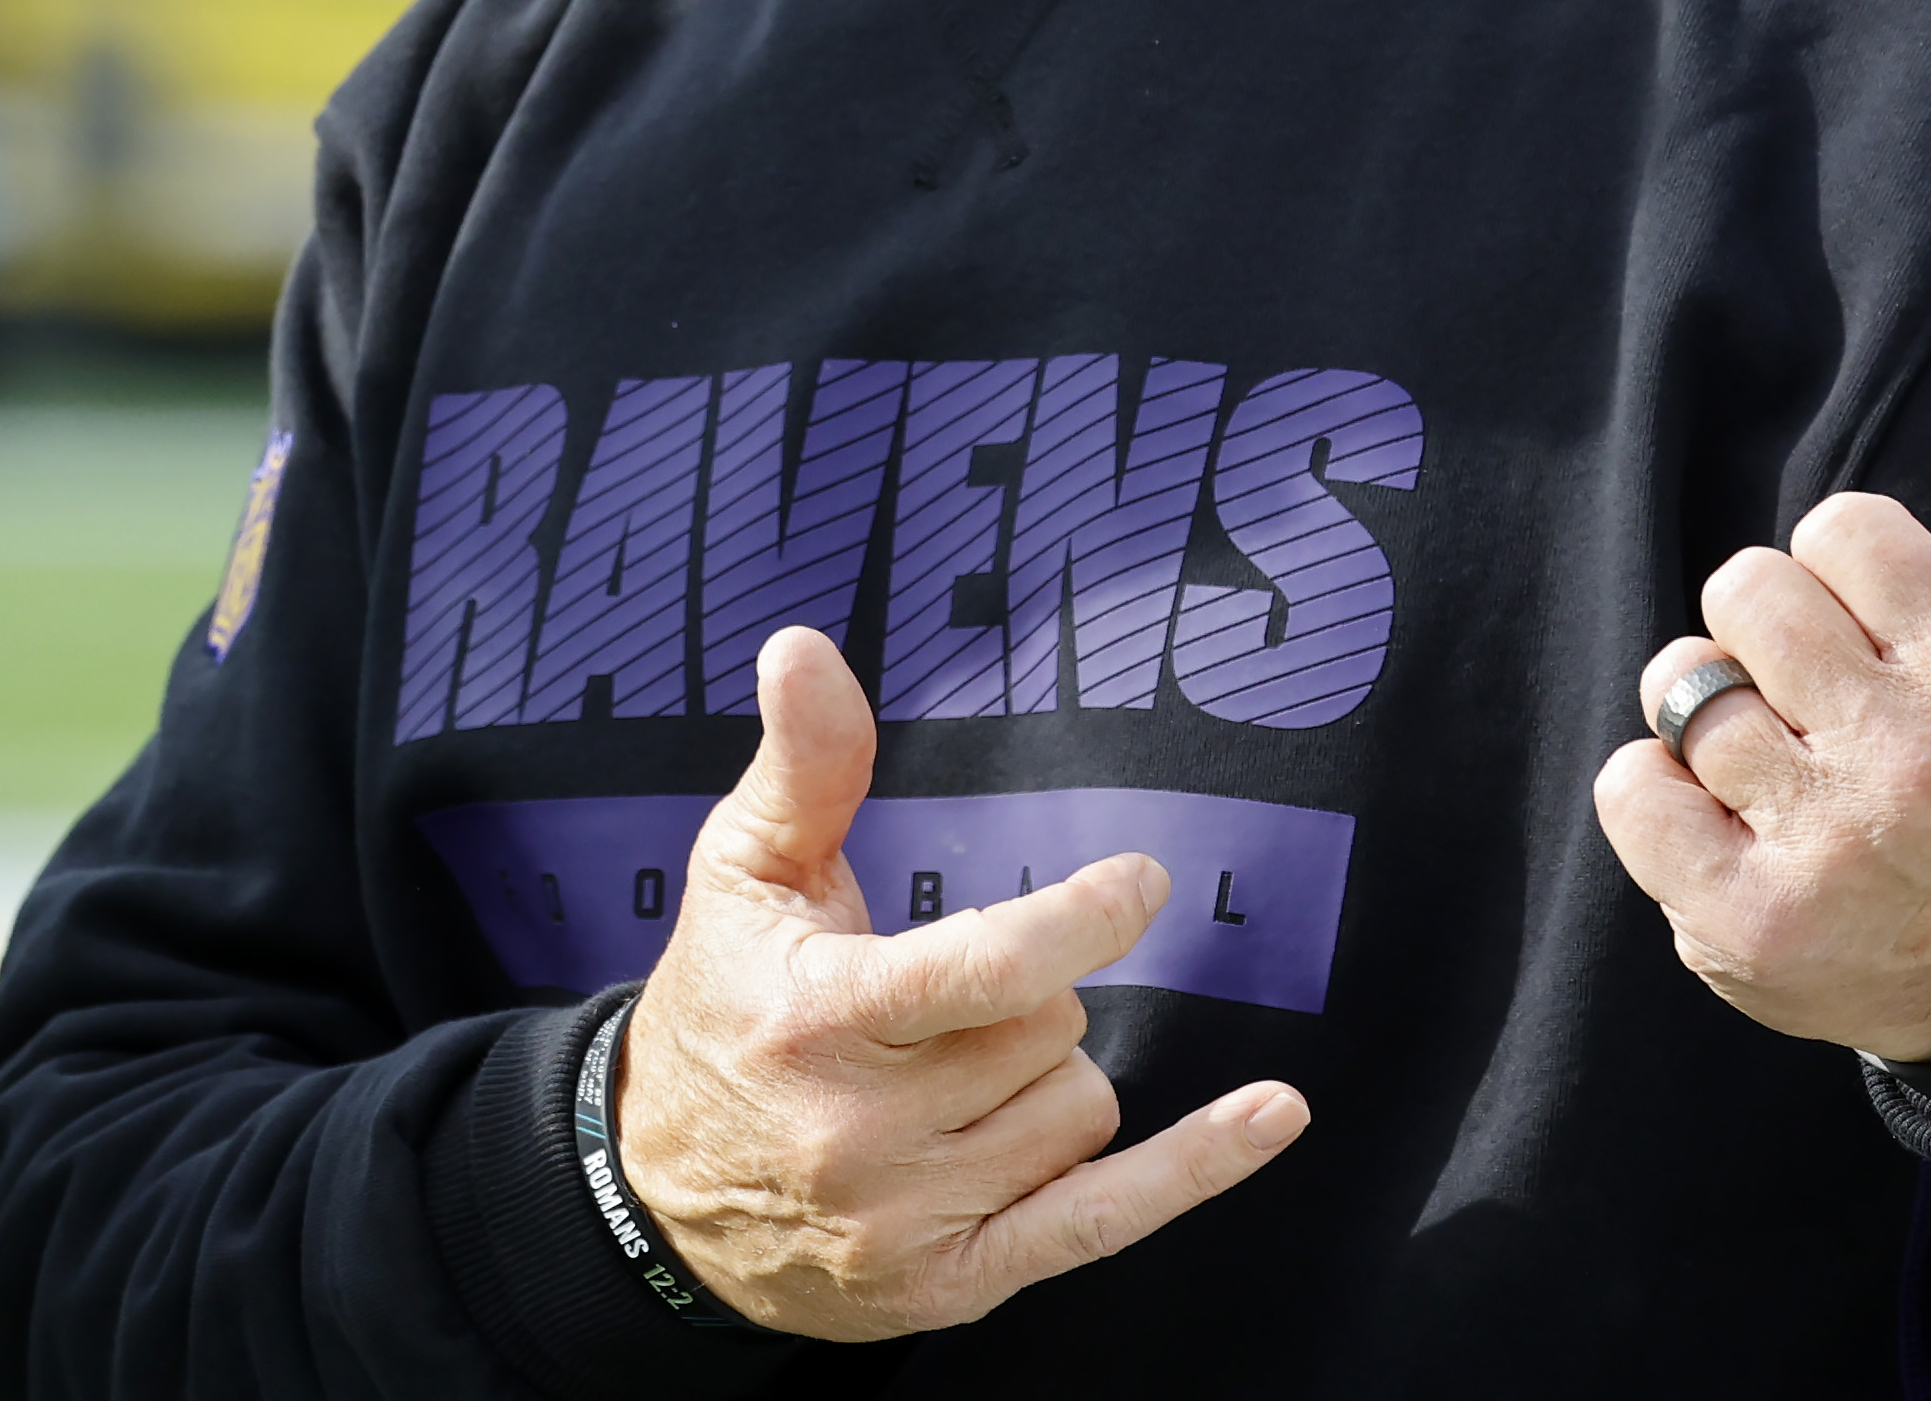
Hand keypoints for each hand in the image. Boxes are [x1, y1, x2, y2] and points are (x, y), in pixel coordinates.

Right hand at [612, 625, 1308, 1336]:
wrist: (658, 1198)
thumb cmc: (719, 1011)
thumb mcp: (745, 875)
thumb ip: (803, 763)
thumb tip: (805, 646)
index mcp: (817, 1018)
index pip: (985, 969)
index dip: (1080, 919)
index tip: (1139, 882)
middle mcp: (862, 1130)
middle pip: (1048, 1032)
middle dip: (1022, 1003)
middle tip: (944, 1010)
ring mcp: (910, 1219)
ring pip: (1079, 1110)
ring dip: (1043, 1081)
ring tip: (950, 1081)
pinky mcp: (952, 1284)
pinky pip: (1108, 1219)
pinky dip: (1198, 1168)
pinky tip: (1272, 1114)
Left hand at [1594, 290, 1930, 1064]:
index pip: (1835, 526)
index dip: (1844, 574)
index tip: (1889, 640)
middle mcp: (1918, 765)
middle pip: (1743, 589)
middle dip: (1767, 633)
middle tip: (1829, 707)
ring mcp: (1830, 850)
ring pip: (1681, 682)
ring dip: (1711, 715)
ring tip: (1788, 774)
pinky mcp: (1745, 921)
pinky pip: (1626, 783)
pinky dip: (1653, 796)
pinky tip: (1729, 829)